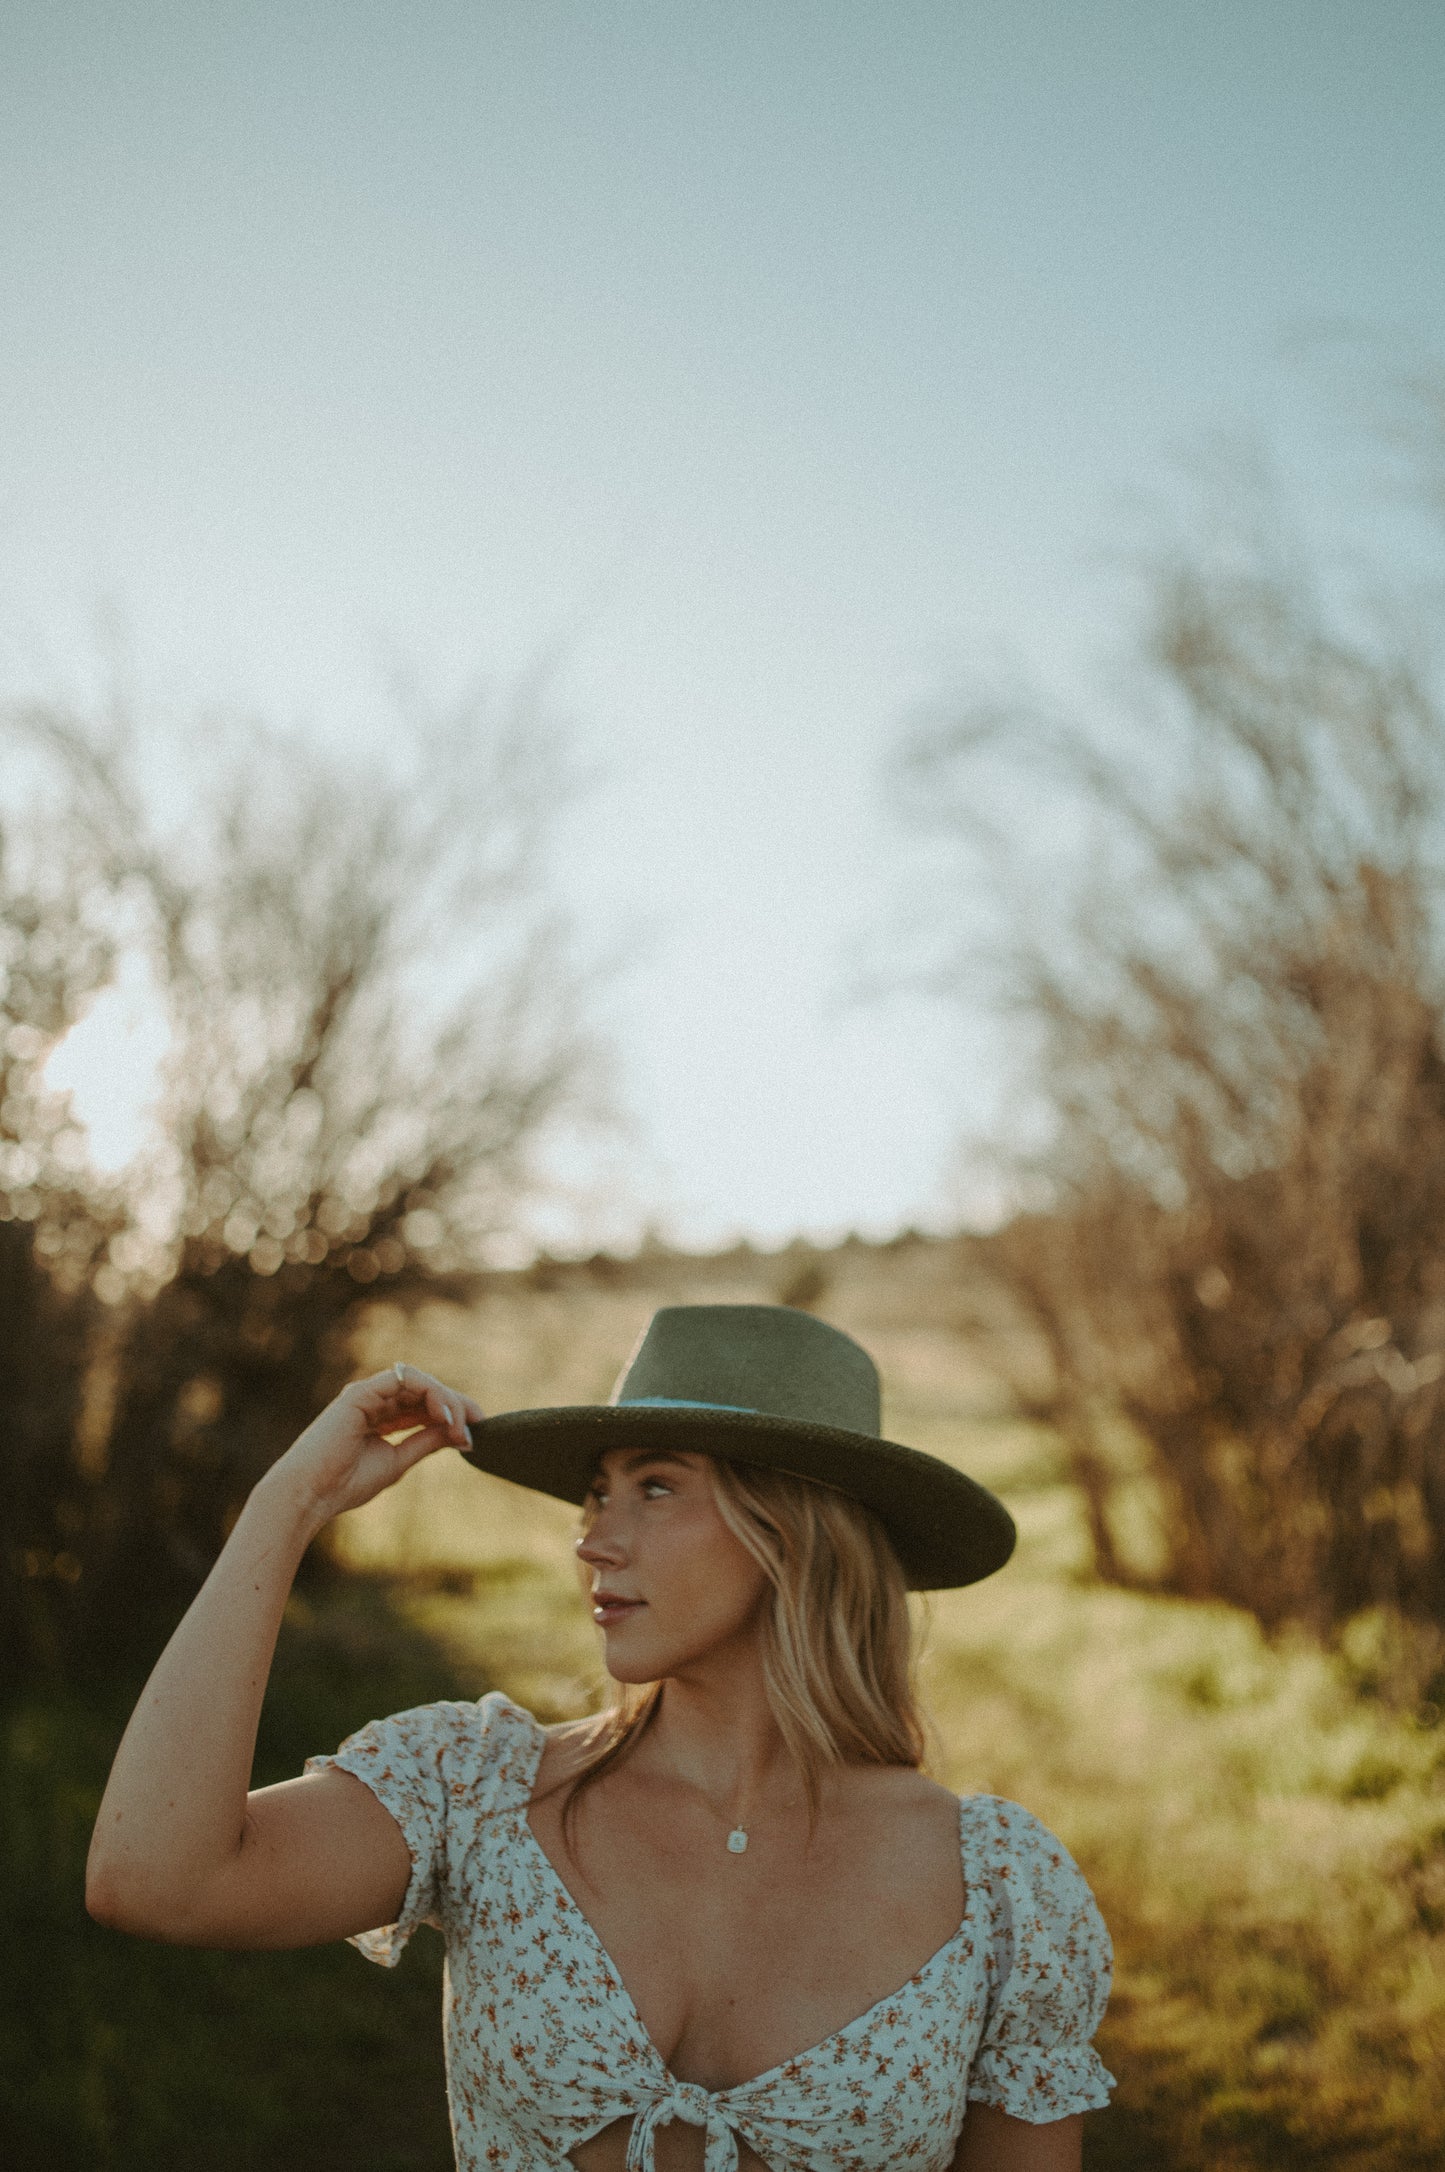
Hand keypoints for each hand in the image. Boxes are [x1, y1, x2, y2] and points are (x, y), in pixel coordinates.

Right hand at [267, 1366, 485, 1527]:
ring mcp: (366, 1394)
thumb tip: (460, 1433)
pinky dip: (429, 1393)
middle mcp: (374, 1401)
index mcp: (380, 1416)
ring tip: (460, 1425)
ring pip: (418, 1382)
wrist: (310, 1494)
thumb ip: (425, 1442)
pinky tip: (444, 1415)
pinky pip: (403, 1380)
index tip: (476, 1432)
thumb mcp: (398, 1461)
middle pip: (425, 1391)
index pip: (424, 1405)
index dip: (452, 1413)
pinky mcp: (360, 1393)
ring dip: (445, 1400)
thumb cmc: (346, 1484)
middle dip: (456, 1404)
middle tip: (478, 1424)